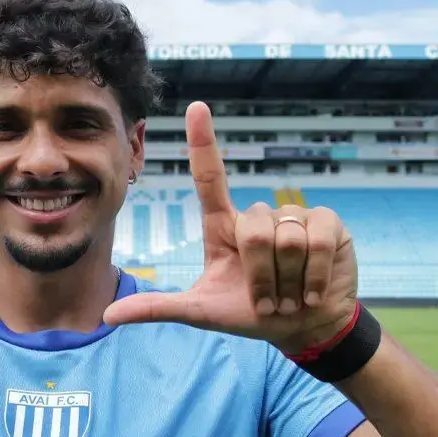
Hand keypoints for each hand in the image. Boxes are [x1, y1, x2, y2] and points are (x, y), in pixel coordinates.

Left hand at [103, 102, 358, 352]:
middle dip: (260, 277)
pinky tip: (313, 292)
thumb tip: (109, 314)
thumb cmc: (248, 313)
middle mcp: (257, 215)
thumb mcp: (201, 312)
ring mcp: (295, 215)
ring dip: (288, 281)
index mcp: (224, 226)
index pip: (210, 178)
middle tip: (267, 298)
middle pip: (253, 233)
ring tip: (290, 294)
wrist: (303, 328)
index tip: (196, 107)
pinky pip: (317, 242)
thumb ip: (158, 308)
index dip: (203, 142)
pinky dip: (315, 277)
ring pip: (285, 241)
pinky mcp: (328, 223)